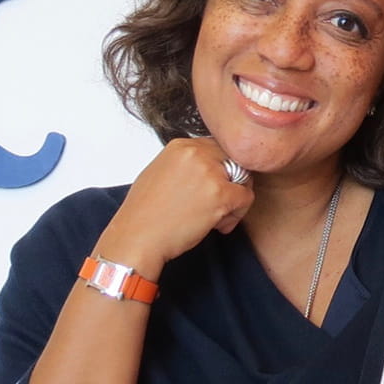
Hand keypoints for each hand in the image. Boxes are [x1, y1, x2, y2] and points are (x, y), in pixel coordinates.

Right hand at [96, 137, 254, 279]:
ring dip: (234, 200)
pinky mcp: (220, 194)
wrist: (137, 238)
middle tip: (216, 205)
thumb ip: (187, 165)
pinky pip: (246, 198)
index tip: (213, 188)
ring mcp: (209, 172)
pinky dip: (237, 214)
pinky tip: (218, 225)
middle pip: (234, 161)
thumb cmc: (145, 214)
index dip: (220, 171)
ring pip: (243, 179)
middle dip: (231, 183)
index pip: (218, 148)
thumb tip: (211, 168)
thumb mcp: (161, 173)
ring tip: (214, 217)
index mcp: (181, 146)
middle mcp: (196, 153)